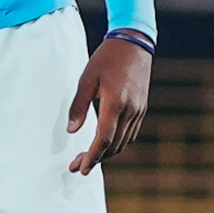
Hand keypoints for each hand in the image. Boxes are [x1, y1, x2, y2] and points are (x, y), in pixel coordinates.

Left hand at [67, 34, 152, 175]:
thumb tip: (72, 131)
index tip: (81, 168)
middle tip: (78, 167)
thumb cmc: (106, 59)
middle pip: (114, 145)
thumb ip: (78, 106)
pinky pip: (130, 133)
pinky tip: (104, 144)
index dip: (92, 156)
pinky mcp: (142, 108)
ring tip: (88, 158)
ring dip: (106, 153)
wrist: (134, 44)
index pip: (104, 139)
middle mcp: (130, 110)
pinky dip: (117, 143)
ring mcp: (139, 110)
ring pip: (124, 142)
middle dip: (96, 159)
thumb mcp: (86, 79)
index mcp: (115, 103)